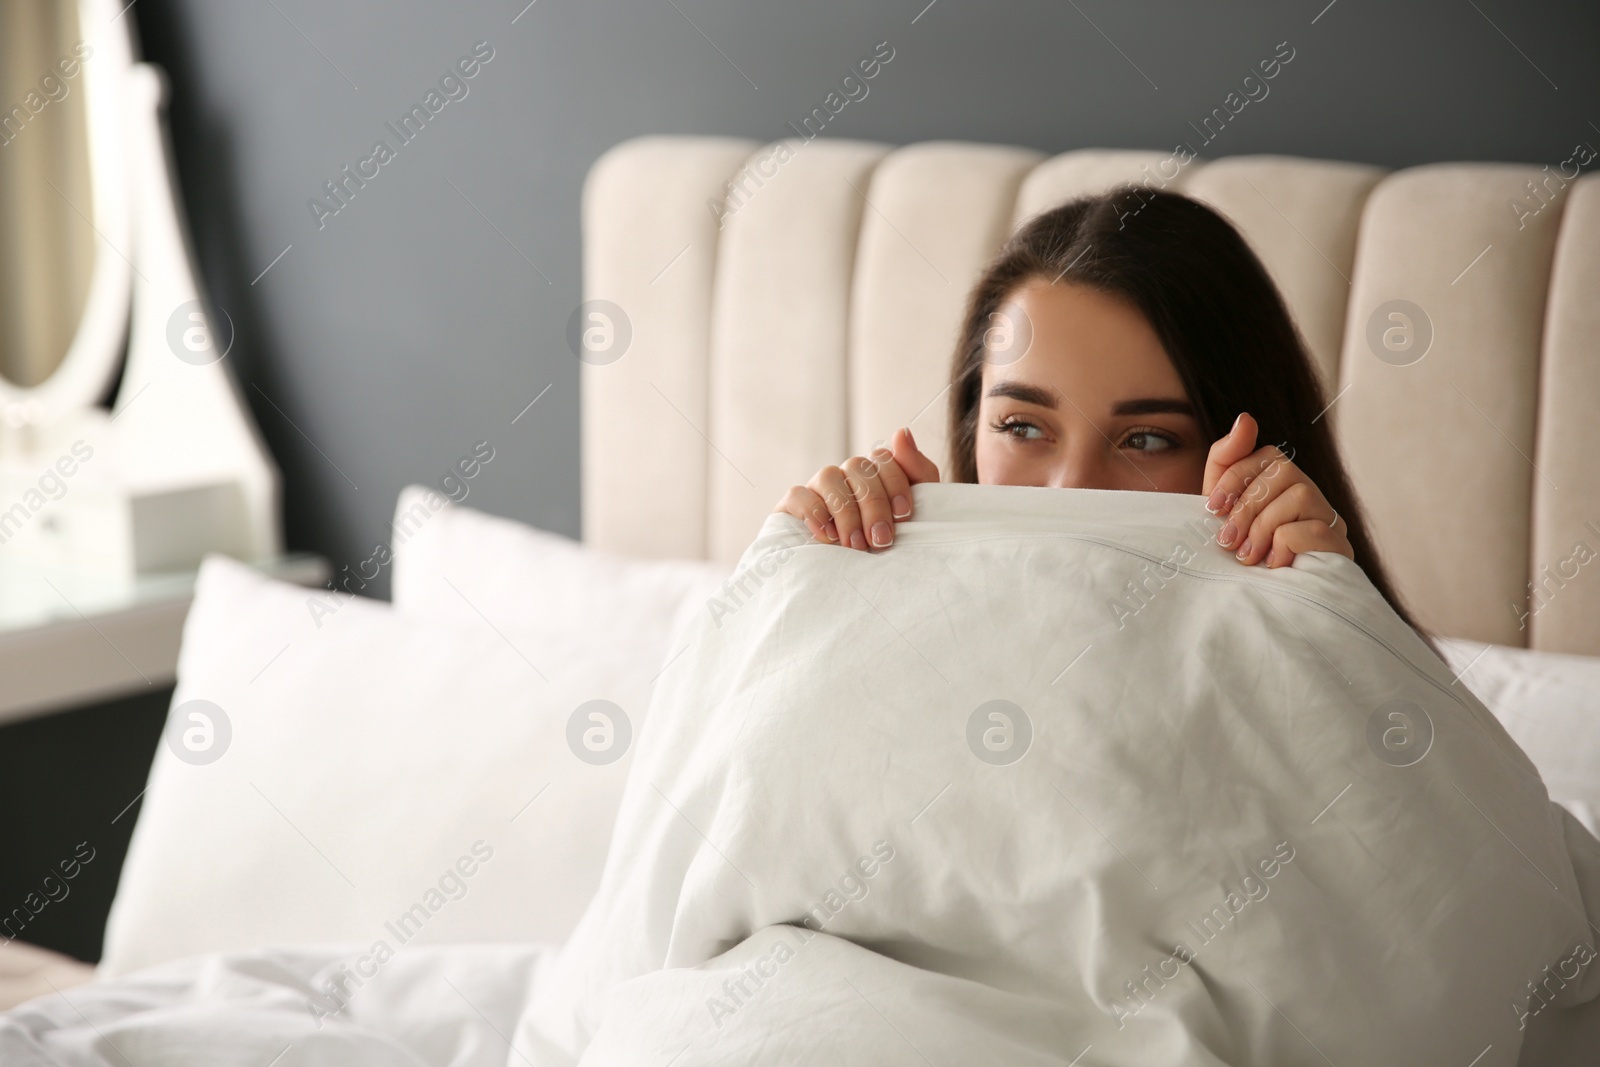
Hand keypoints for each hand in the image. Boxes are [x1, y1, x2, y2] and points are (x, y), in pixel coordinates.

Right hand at [775, 427, 940, 550]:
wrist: (854, 585)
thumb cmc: (886, 546)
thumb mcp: (913, 513)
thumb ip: (917, 472)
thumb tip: (902, 432)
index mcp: (875, 473)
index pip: (883, 458)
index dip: (895, 483)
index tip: (904, 515)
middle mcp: (846, 475)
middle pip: (858, 468)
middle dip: (873, 505)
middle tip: (881, 541)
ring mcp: (818, 488)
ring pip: (829, 476)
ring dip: (846, 512)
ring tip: (855, 545)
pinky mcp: (792, 505)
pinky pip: (798, 494)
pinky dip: (814, 512)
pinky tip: (828, 535)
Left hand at [1202, 413, 1351, 567]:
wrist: (1258, 603)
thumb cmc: (1238, 551)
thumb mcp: (1221, 507)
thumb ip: (1226, 461)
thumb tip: (1246, 419)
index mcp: (1282, 482)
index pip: (1265, 456)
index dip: (1234, 478)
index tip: (1211, 509)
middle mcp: (1311, 494)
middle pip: (1283, 472)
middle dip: (1246, 507)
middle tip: (1227, 541)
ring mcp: (1329, 519)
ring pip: (1300, 496)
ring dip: (1264, 528)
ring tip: (1248, 557)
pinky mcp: (1339, 548)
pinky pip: (1313, 529)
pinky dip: (1284, 547)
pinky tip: (1273, 566)